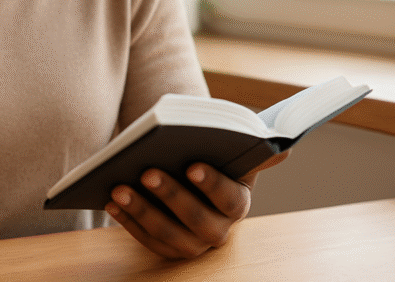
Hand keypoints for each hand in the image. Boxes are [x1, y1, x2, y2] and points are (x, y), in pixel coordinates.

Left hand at [106, 151, 289, 259]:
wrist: (194, 180)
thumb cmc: (212, 159)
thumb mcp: (232, 154)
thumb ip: (252, 148)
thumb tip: (283, 146)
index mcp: (238, 203)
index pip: (229, 198)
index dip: (212, 184)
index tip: (192, 165)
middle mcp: (219, 230)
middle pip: (196, 219)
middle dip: (170, 195)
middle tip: (146, 172)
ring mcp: (192, 244)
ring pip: (168, 233)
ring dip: (142, 211)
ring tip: (118, 187)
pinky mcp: (168, 248)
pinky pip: (146, 239)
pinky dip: (128, 221)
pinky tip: (110, 201)